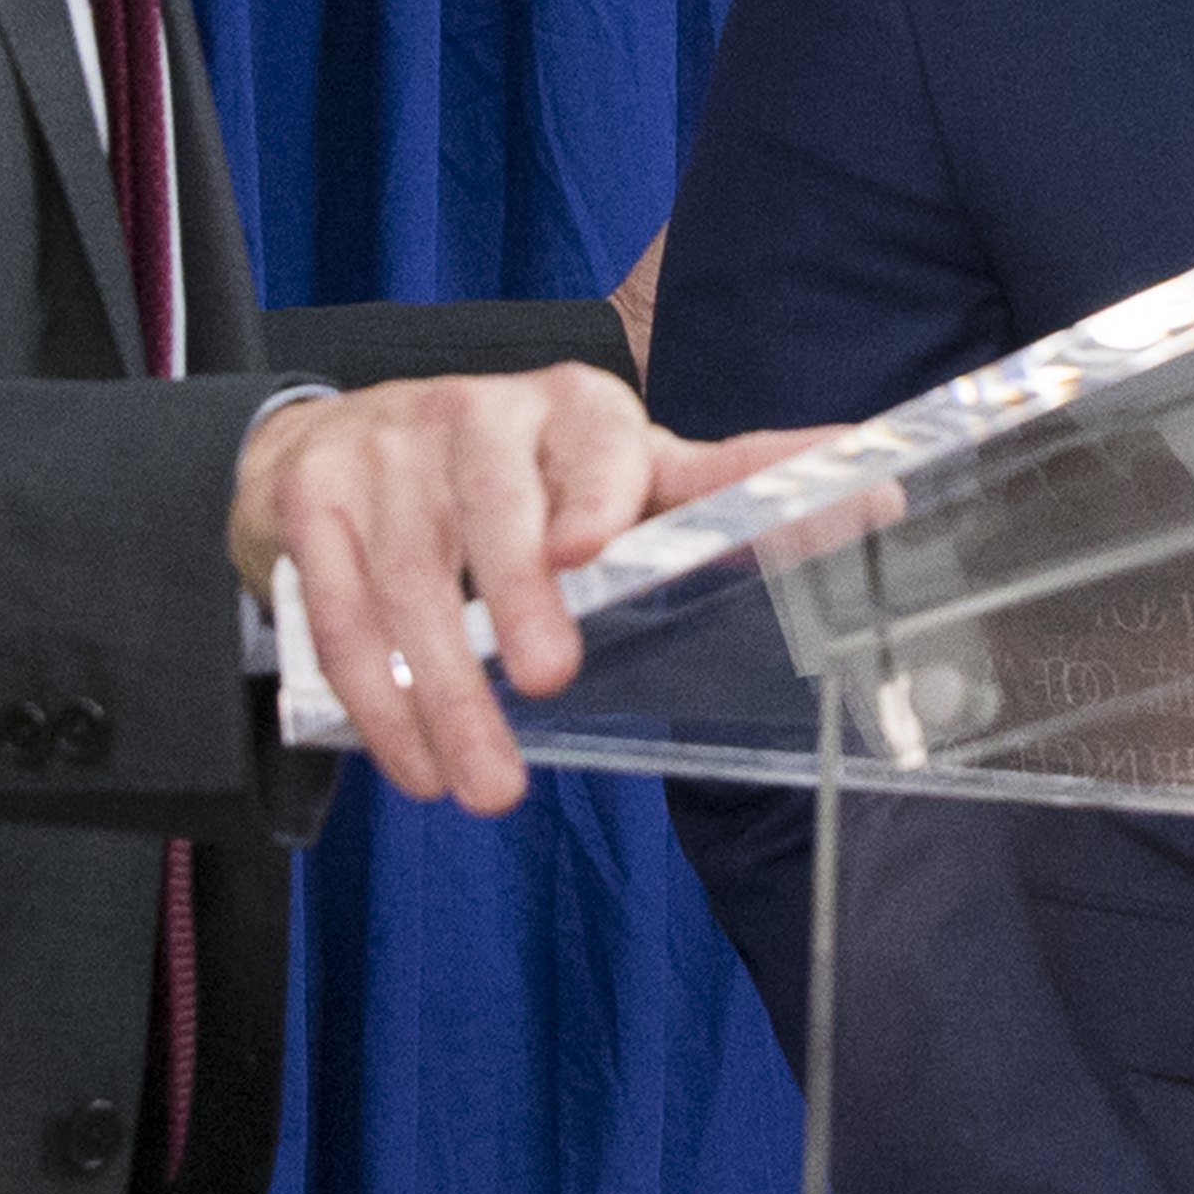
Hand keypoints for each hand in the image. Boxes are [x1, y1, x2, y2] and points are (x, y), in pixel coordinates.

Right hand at [229, 365, 820, 814]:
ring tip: (483, 784)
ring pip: (414, 575)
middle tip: (545, 679)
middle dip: (515, 598)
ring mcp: (387, 452)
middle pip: (496, 510)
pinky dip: (372, 691)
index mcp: (575, 409)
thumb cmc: (524, 475)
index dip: (593, 494)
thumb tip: (880, 490)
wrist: (343, 442)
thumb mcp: (626, 471)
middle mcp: (479, 414)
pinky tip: (408, 758)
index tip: (589, 551)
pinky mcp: (312, 497)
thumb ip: (730, 489)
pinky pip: (338, 604)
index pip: (598, 448)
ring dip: (442, 690)